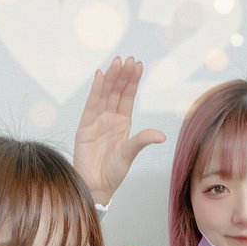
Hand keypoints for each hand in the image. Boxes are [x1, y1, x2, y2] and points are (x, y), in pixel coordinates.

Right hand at [74, 57, 165, 203]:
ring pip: (105, 95)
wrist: (96, 186)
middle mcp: (109, 119)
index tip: (138, 65)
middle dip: (123, 75)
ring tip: (117, 62)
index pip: (128, 97)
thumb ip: (142, 140)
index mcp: (122, 123)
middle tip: (128, 59)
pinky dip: (95, 91)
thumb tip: (161, 135)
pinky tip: (100, 76)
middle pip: (117, 92)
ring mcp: (96, 122)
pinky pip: (91, 105)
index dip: (132, 81)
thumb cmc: (113, 172)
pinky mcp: (84, 127)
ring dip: (111, 78)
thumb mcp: (130, 153)